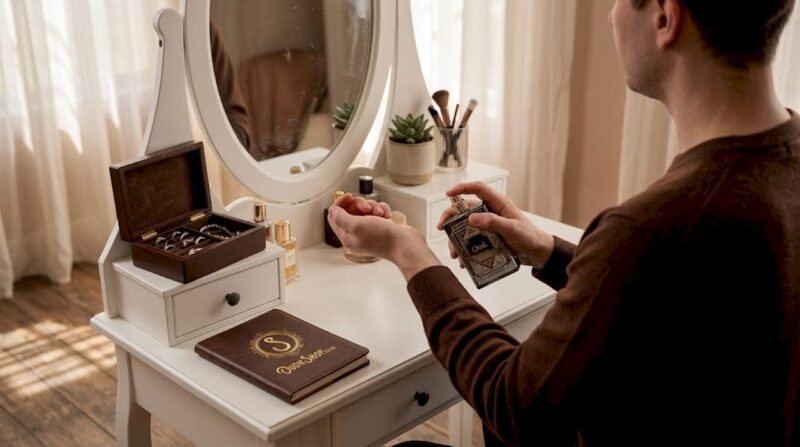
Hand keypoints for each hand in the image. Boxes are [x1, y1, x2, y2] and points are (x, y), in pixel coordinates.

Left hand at [328, 194, 439, 279]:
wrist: (405, 245)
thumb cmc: (383, 238)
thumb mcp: (356, 225)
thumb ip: (341, 217)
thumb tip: (332, 210)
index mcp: (347, 235)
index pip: (334, 216)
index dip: (340, 203)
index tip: (349, 196)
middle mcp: (357, 233)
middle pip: (350, 210)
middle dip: (359, 204)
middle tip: (367, 208)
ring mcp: (370, 229)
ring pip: (365, 209)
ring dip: (373, 206)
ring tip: (380, 213)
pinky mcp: (381, 226)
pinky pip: (378, 211)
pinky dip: (382, 210)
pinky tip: (387, 215)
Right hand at [436, 182, 554, 269]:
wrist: (537, 254)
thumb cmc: (529, 237)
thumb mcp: (512, 229)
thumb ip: (493, 222)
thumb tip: (471, 218)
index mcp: (498, 203)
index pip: (478, 188)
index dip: (462, 188)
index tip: (448, 194)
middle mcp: (490, 212)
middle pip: (465, 210)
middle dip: (451, 218)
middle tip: (441, 228)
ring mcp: (488, 226)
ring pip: (465, 228)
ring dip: (456, 240)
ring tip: (454, 254)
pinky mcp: (487, 238)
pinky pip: (471, 242)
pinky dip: (465, 251)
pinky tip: (463, 261)